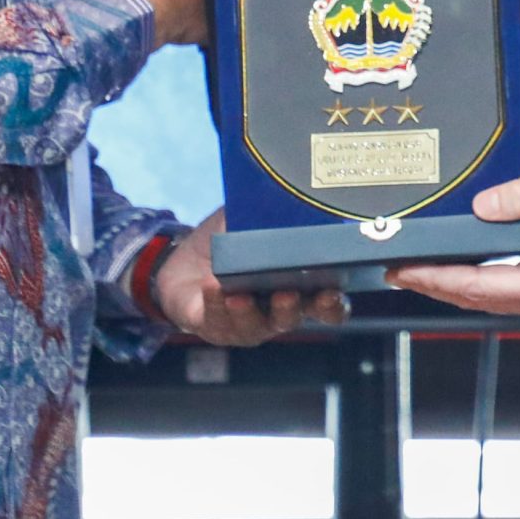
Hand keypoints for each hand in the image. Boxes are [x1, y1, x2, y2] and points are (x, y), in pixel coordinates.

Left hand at [153, 209, 347, 345]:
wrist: (185, 261)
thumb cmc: (229, 241)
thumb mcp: (250, 220)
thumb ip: (269, 213)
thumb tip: (286, 191)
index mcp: (298, 287)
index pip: (326, 305)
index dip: (334, 305)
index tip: (332, 292)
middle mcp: (277, 312)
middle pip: (294, 319)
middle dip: (292, 309)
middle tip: (286, 293)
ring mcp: (248, 324)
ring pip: (255, 326)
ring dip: (249, 312)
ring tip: (240, 295)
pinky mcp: (216, 327)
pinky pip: (218, 322)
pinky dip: (216, 304)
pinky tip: (212, 287)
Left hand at [386, 163, 519, 321]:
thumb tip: (482, 208)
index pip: (481, 285)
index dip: (438, 279)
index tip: (406, 270)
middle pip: (477, 299)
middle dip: (433, 286)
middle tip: (395, 271)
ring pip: (485, 300)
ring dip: (448, 288)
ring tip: (412, 273)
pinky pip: (497, 292)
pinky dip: (468, 284)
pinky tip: (448, 272)